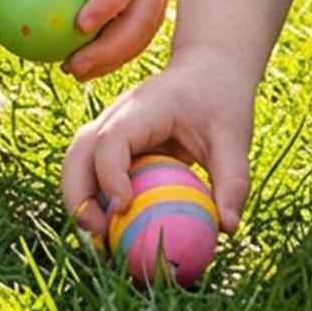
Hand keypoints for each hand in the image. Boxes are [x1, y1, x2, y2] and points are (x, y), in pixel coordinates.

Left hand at [0, 0, 172, 79]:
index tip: (77, 26)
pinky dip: (120, 46)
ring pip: (150, 24)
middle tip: (72, 66)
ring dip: (117, 55)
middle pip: (146, 8)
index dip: (109, 0)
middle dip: (115, 46)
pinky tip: (87, 61)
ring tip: (75, 71)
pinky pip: (145, 24)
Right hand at [60, 47, 255, 242]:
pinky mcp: (114, 144)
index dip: (110, 174)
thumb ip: (233, 180)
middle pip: (79, 152)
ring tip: (100, 240)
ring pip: (77, 162)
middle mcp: (118, 115)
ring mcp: (111, 128)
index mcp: (145, 107)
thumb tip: (228, 228)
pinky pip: (91, 172)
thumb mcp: (234, 136)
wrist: (209, 70)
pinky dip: (92, 200)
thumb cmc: (221, 100)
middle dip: (78, 195)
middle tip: (99, 235)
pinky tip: (111, 231)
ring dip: (79, 200)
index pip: (112, 138)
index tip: (124, 207)